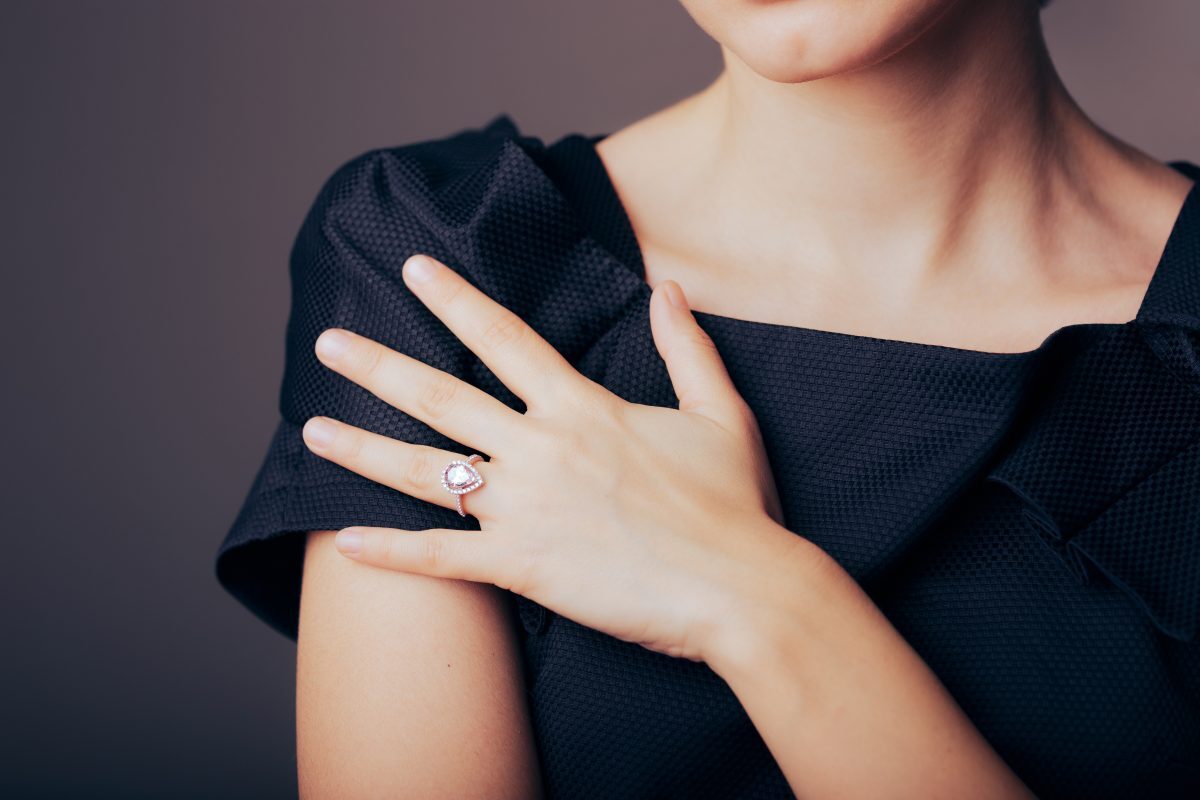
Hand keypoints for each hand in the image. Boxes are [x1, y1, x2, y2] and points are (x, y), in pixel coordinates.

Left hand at [300, 253, 805, 663]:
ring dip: (363, 450)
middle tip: (327, 341)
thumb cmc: (735, 503)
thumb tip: (671, 287)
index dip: (454, 300)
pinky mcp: (524, 567)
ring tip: (310, 432)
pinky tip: (344, 543)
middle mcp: (543, 449)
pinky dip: (391, 552)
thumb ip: (686, 346)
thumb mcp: (722, 411)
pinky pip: (443, 559)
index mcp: (584, 408)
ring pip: (427, 473)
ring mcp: (527, 509)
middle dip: (379, 366)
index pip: (505, 338)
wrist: (744, 589)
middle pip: (443, 398)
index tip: (413, 268)